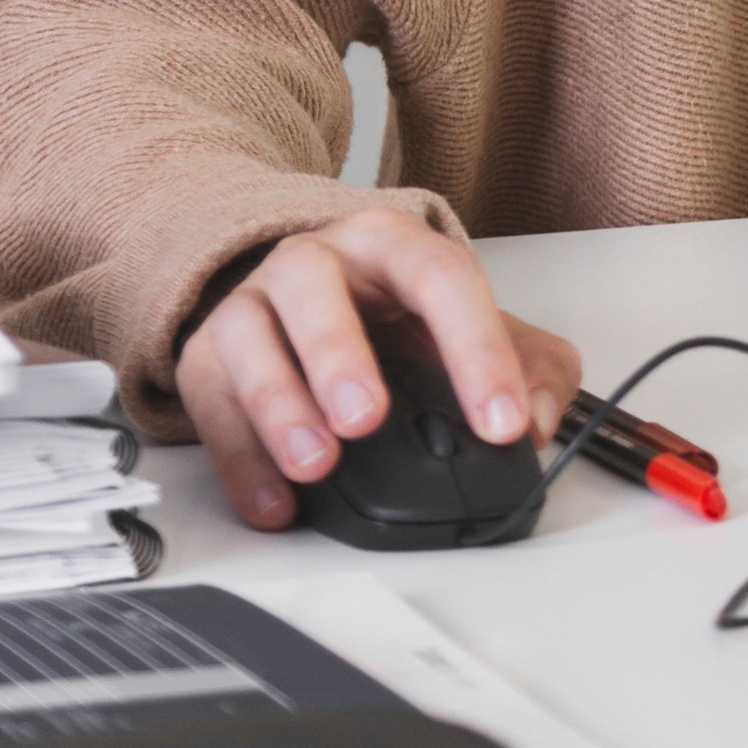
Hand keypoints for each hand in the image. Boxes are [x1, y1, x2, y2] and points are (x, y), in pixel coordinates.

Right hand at [175, 210, 580, 533]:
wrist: (306, 294)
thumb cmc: (395, 314)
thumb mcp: (470, 325)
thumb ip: (531, 366)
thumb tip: (540, 421)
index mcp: (394, 245)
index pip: (440, 276)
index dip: (476, 347)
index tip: (501, 422)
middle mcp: (317, 260)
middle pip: (315, 282)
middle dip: (339, 351)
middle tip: (366, 419)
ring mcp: (254, 301)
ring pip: (250, 333)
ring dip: (280, 403)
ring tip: (317, 464)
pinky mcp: (208, 353)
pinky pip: (211, 399)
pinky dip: (239, 458)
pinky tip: (275, 502)